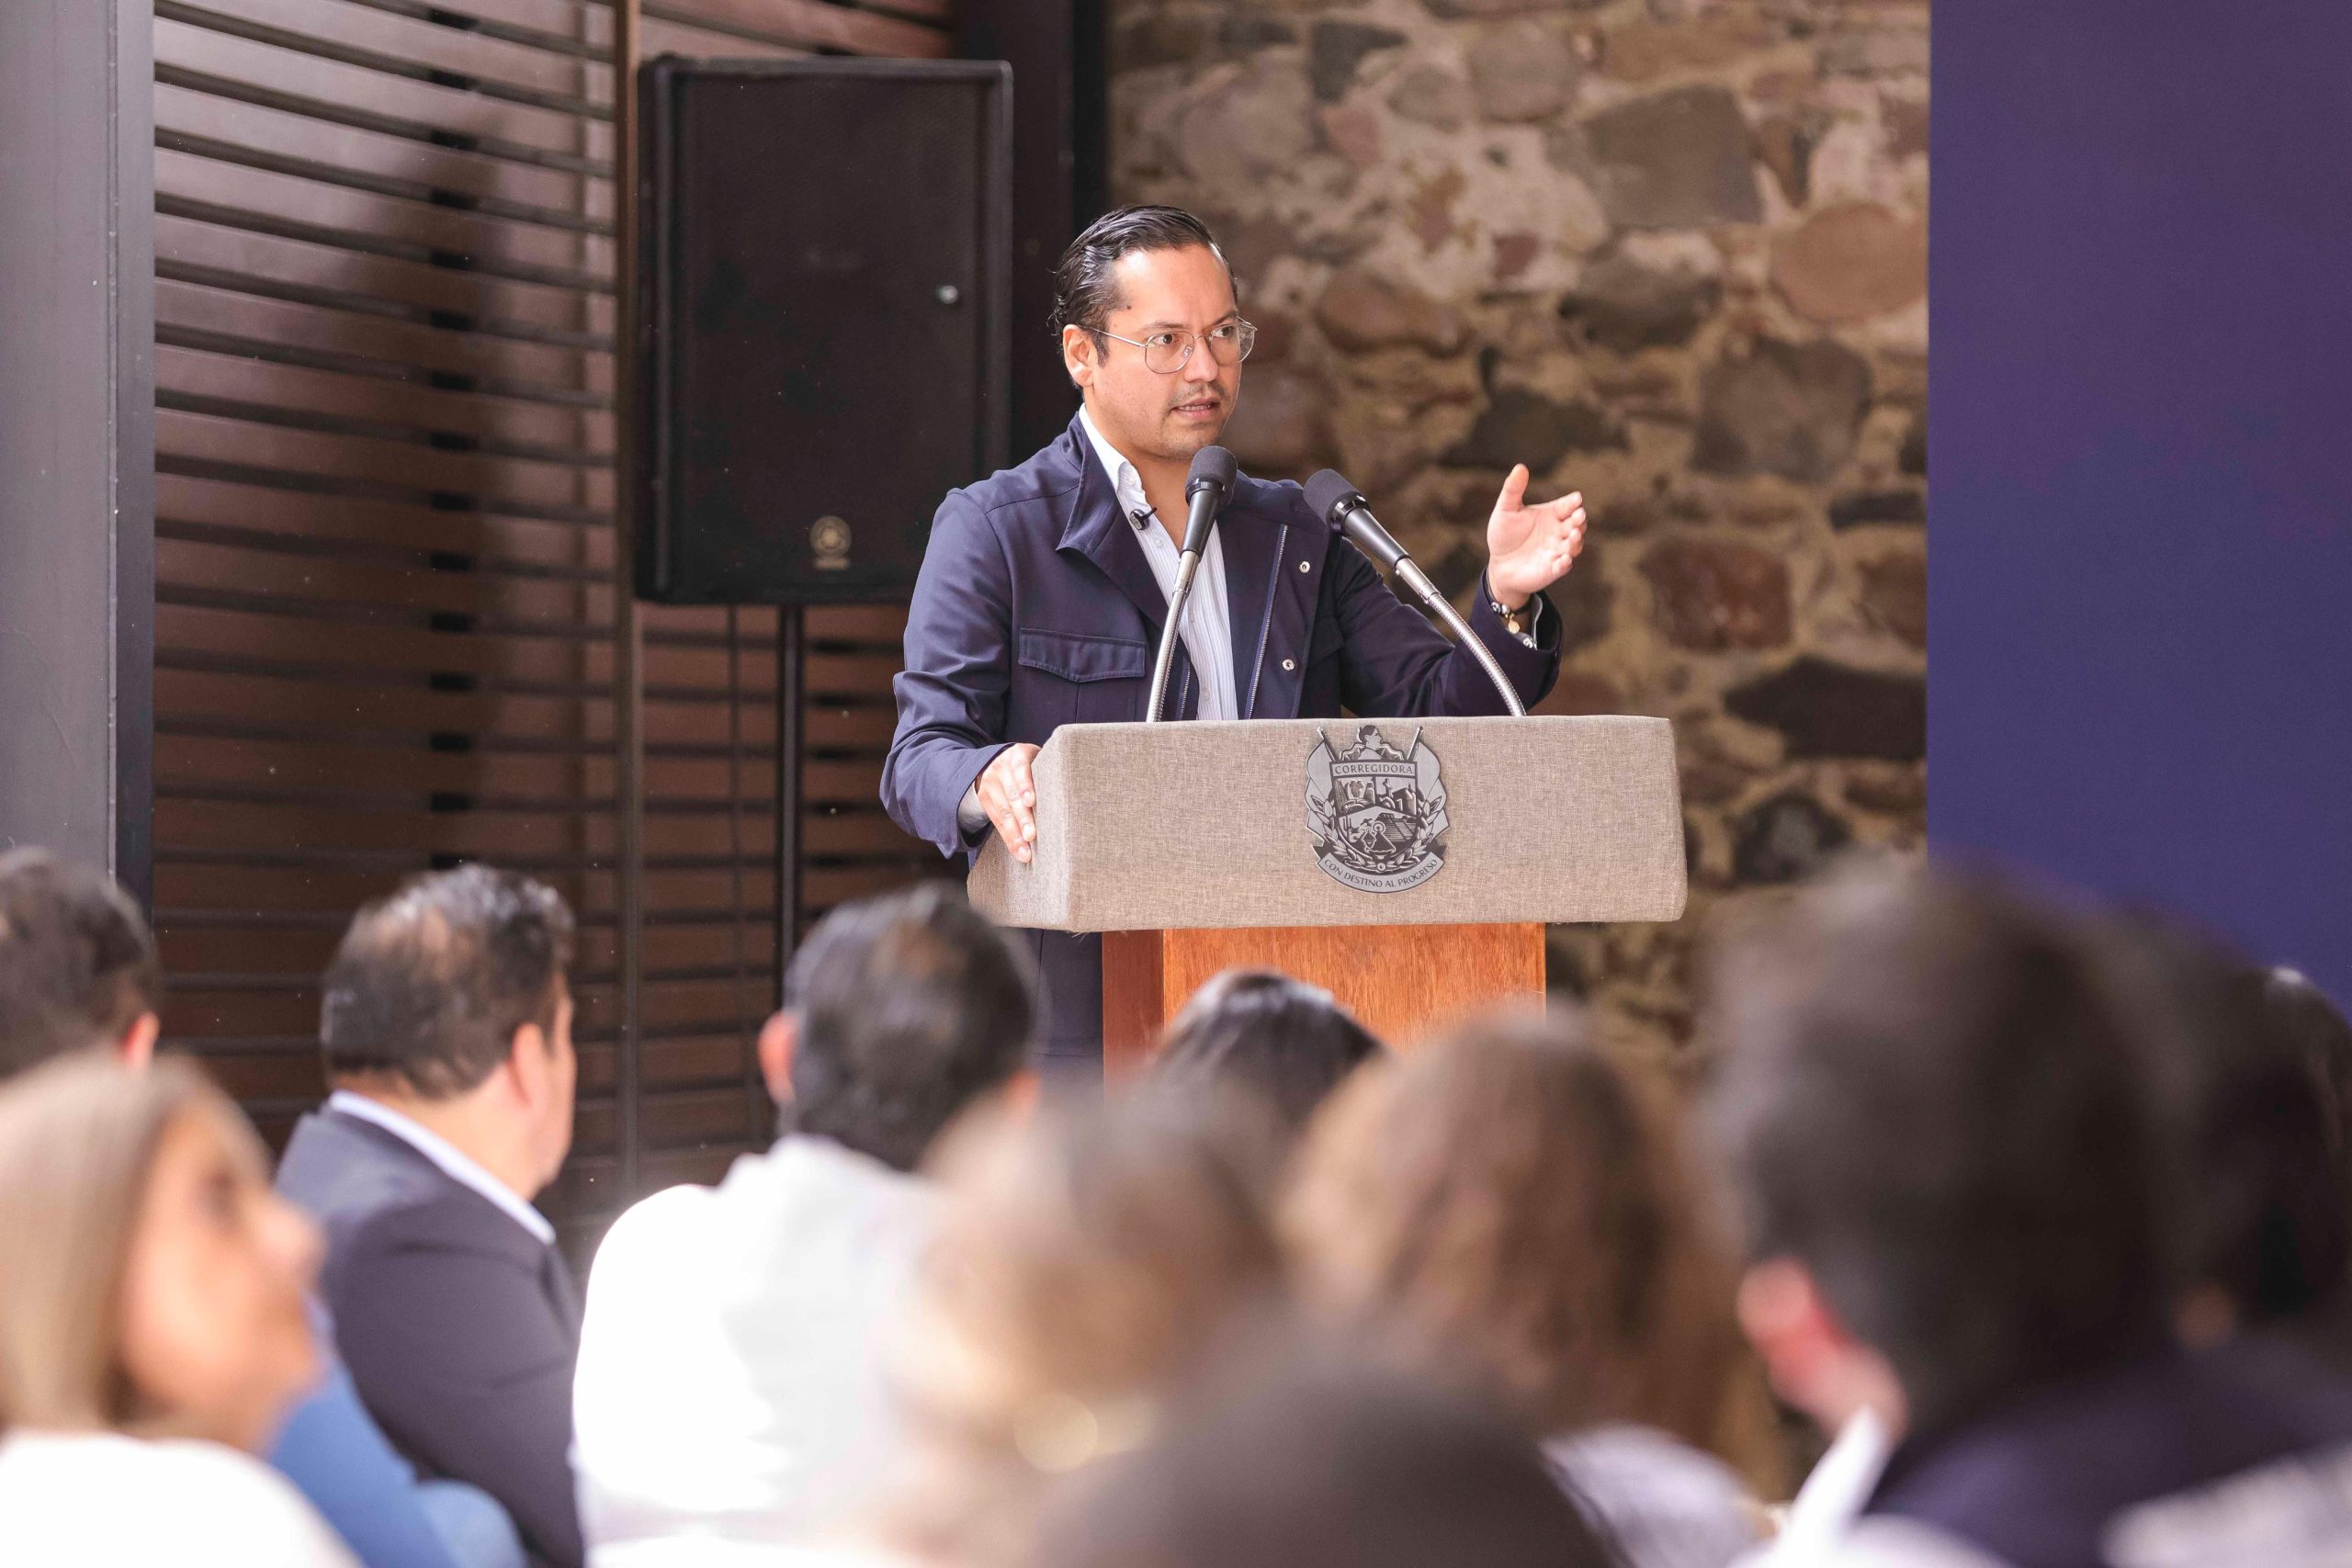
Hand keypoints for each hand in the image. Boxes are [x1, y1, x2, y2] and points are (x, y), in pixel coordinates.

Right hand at [977, 743, 1042, 863]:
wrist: (996, 760)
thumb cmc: (1030, 764)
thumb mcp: (1037, 759)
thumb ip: (1049, 771)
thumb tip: (1074, 792)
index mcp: (1018, 755)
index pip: (1021, 769)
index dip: (1025, 785)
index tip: (1031, 801)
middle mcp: (1001, 768)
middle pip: (1012, 796)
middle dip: (1022, 818)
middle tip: (1032, 836)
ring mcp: (990, 783)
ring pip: (1003, 812)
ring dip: (1014, 835)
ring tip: (1025, 852)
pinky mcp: (984, 798)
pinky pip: (996, 821)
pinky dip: (1008, 838)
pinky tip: (1017, 850)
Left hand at [1485, 463, 1587, 608]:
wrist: (1499, 564)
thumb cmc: (1505, 535)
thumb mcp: (1506, 509)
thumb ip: (1513, 490)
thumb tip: (1520, 466)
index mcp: (1552, 514)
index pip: (1567, 505)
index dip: (1573, 502)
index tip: (1576, 499)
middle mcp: (1559, 531)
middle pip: (1576, 523)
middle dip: (1579, 519)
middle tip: (1579, 515)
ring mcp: (1558, 551)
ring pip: (1574, 544)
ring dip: (1576, 540)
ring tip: (1573, 534)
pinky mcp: (1552, 569)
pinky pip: (1562, 566)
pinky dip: (1565, 563)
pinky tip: (1565, 559)